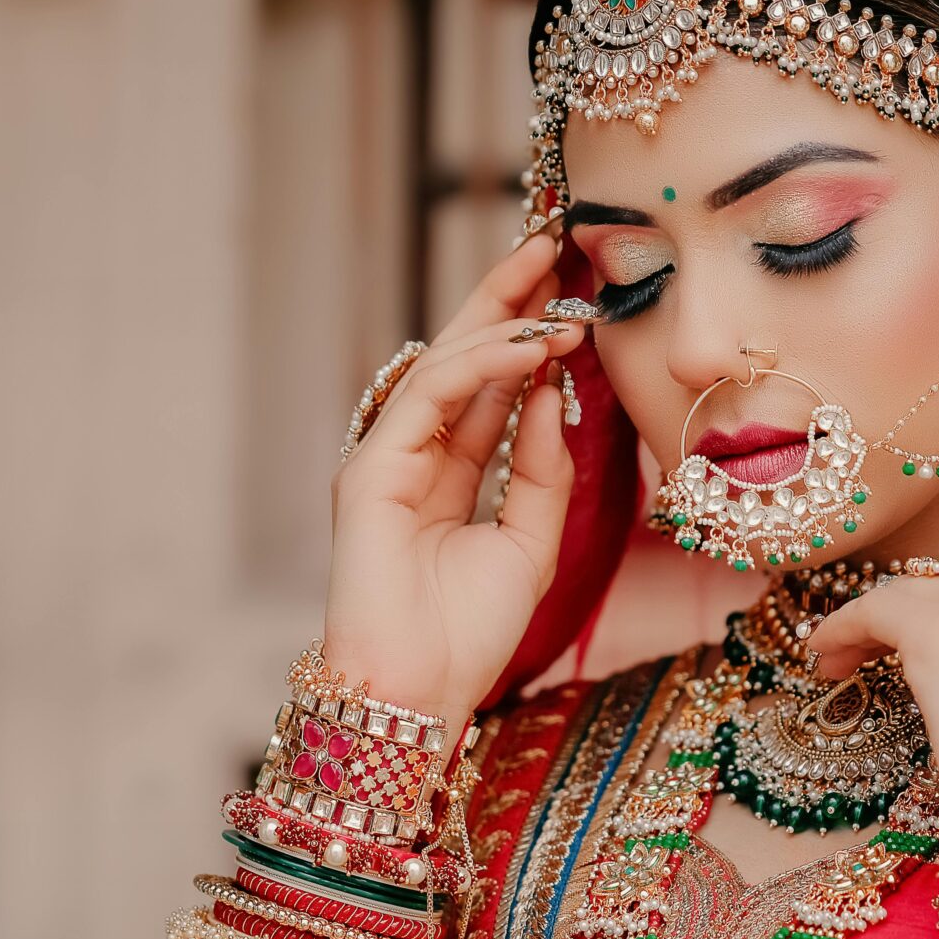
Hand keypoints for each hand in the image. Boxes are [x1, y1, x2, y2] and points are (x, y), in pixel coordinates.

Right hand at [321, 234, 583, 726]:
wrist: (423, 694)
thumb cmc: (468, 636)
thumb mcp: (530, 542)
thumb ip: (540, 469)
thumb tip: (552, 394)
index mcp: (446, 475)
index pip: (488, 387)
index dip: (525, 336)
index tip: (571, 293)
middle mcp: (411, 457)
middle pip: (458, 358)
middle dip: (503, 300)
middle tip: (551, 245)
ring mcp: (384, 461)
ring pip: (441, 367)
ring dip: (501, 328)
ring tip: (559, 305)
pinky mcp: (368, 472)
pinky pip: (428, 398)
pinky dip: (479, 368)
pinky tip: (526, 351)